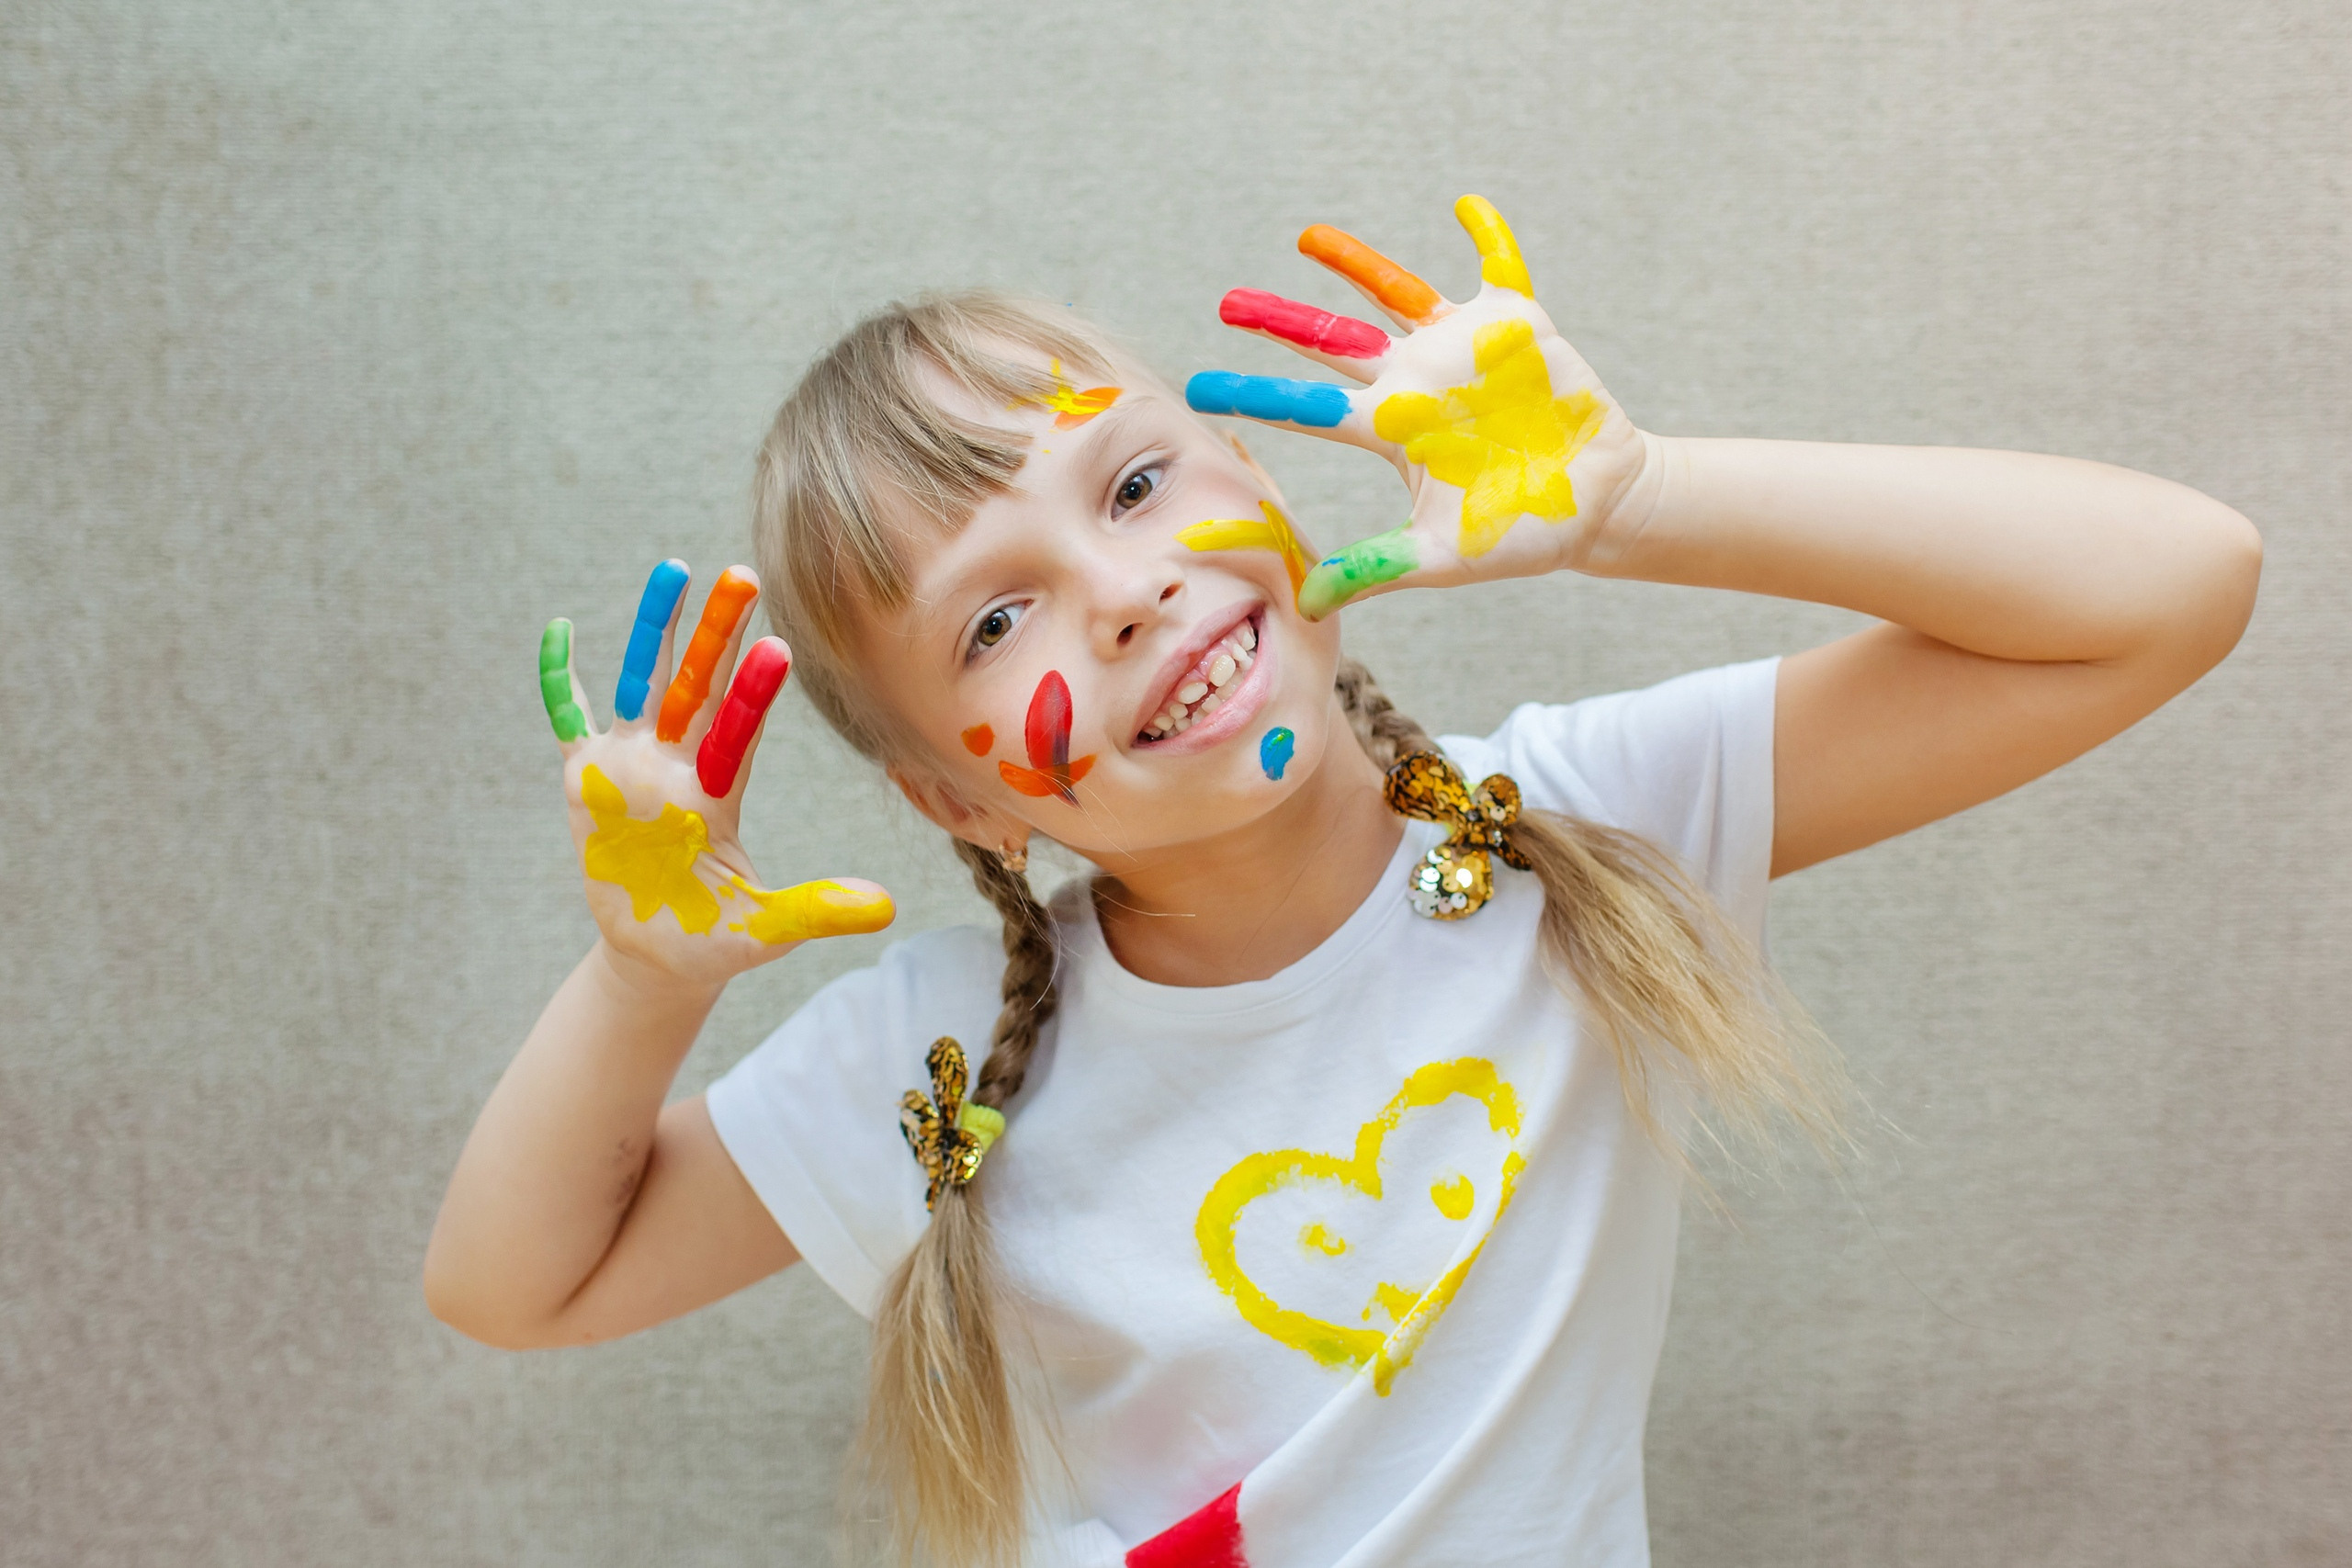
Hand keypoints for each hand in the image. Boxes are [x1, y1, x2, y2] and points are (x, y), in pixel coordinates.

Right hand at [537, 560, 892, 985]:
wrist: (659, 954)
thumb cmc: (714, 939)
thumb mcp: (765, 929)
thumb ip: (817, 910)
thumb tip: (887, 908)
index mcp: (717, 795)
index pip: (738, 732)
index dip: (753, 693)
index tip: (779, 646)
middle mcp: (677, 767)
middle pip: (698, 686)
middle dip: (716, 632)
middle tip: (741, 573)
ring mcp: (631, 766)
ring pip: (643, 682)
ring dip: (653, 630)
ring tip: (673, 570)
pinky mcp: (586, 779)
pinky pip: (570, 717)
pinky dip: (559, 678)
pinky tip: (558, 630)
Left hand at [1188, 195, 1656, 618]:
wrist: (1596, 505)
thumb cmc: (1517, 536)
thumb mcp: (1440, 558)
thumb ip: (1375, 570)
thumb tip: (1305, 606)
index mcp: (1391, 430)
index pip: (1308, 408)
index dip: (1254, 396)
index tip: (1198, 388)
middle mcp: (1414, 381)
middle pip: (1332, 342)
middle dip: (1279, 321)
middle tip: (1226, 302)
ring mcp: (1460, 348)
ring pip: (1395, 292)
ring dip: (1354, 264)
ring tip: (1306, 238)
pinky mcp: (1515, 325)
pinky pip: (1497, 266)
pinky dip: (1486, 235)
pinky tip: (1464, 205)